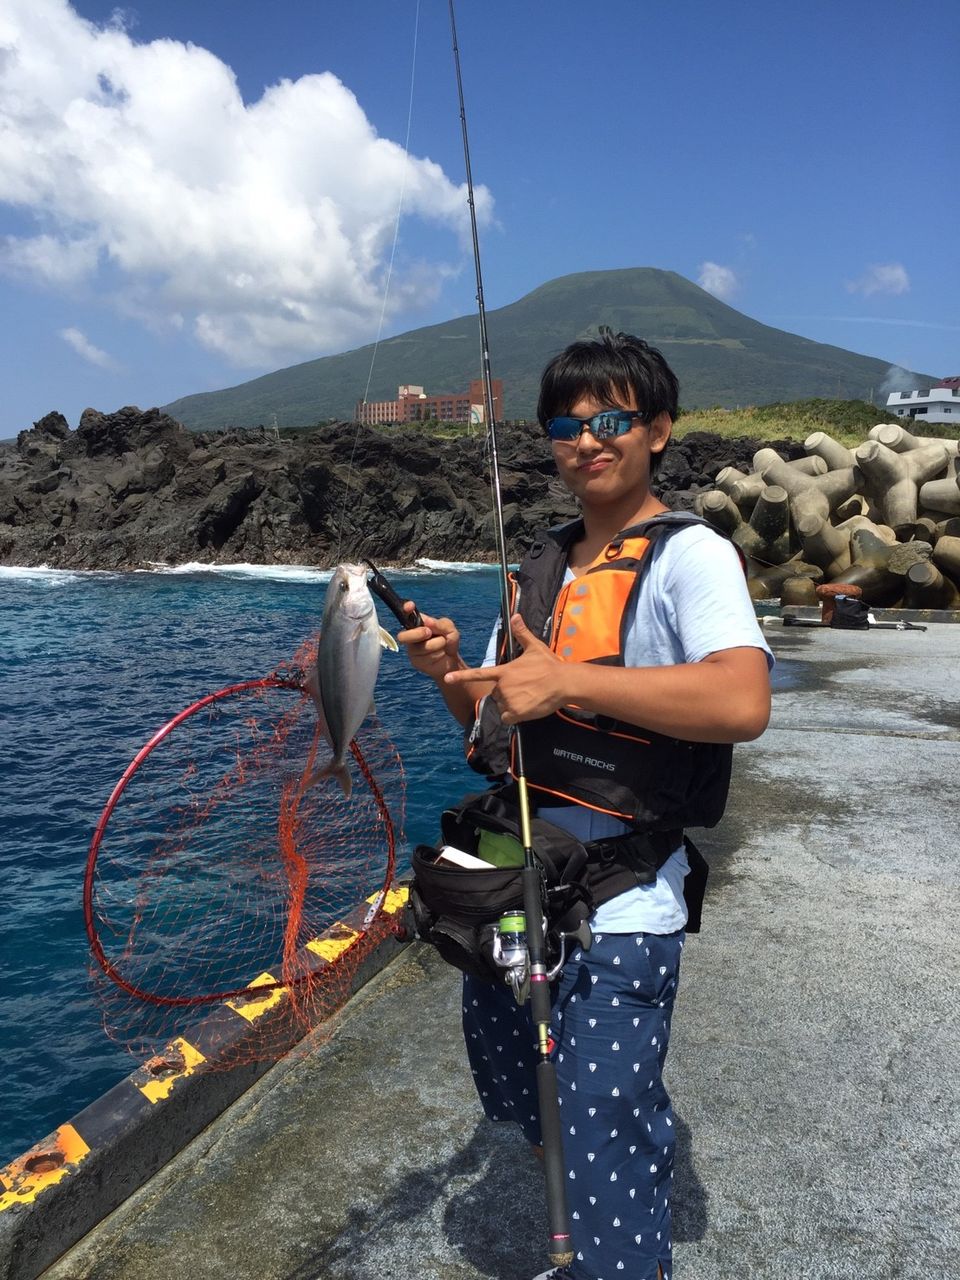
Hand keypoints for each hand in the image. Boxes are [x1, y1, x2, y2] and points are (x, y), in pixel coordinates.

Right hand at [396, 603, 462, 683]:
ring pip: (422, 647)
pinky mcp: (416, 662)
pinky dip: (438, 654)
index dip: (406, 610)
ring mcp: (412, 650)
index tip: (410, 606)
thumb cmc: (448, 641)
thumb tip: (427, 621)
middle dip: (417, 634)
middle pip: (403, 636)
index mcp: (418, 625)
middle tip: (428, 633)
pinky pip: (426, 657)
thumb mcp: (449, 629)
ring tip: (443, 645)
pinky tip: (440, 655)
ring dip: (437, 644)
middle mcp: (411, 637)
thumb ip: (440, 624)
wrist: (452, 660)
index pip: (407, 616)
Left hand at [444, 614, 567, 723]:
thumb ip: (522, 633)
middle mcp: (503, 686)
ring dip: (512, 705)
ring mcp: (509, 700)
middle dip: (507, 693)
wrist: (563, 683)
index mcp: (504, 671)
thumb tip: (515, 616)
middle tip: (525, 688)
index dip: (462, 676)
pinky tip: (527, 707)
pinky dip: (515, 716)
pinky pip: (508, 718)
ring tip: (529, 697)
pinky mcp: (516, 712)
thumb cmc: (549, 665)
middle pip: (496, 694)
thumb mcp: (535, 647)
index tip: (447, 678)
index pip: (479, 673)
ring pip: (502, 706)